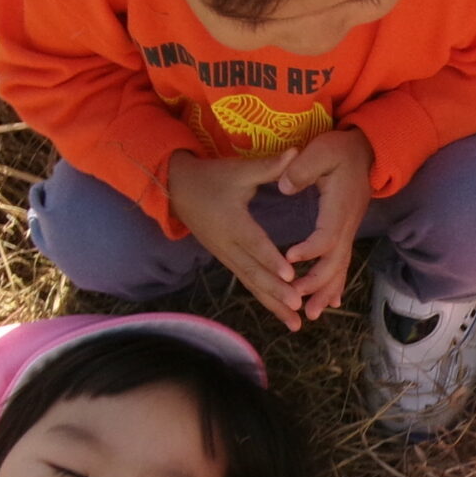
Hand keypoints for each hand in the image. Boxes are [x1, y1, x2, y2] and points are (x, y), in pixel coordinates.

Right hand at [167, 150, 304, 330]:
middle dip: (277, 292)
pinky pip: (247, 283)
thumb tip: (298, 152)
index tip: (290, 276)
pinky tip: (283, 314)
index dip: (272, 260)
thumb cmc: (212, 177)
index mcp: (232, 222)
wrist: (177, 189)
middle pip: (254, 272)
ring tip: (296, 324)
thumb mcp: (239, 170)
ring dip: (273, 303)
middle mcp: (228, 244)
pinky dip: (265, 299)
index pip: (255, 244)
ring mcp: (226, 256)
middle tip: (299, 306)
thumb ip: (269, 167)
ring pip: (251, 283)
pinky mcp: (227, 261)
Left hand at [278, 127, 372, 321]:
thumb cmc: (340, 150)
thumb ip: (302, 168)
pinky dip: (335, 284)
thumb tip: (285, 186)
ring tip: (310, 314)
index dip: (310, 249)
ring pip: (340, 268)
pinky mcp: (346, 233)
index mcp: (339, 206)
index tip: (289, 257)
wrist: (368, 151)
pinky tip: (328, 303)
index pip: (327, 235)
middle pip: (335, 261)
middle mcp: (347, 224)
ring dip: (325, 291)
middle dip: (316, 283)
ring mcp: (349, 230)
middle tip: (296, 298)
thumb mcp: (321, 150)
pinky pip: (342, 264)